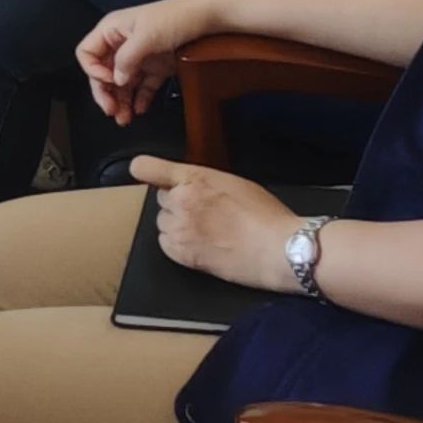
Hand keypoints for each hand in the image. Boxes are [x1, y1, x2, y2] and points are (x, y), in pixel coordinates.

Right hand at [76, 0, 225, 120]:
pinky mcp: (157, 66)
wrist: (209, 16)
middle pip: (103, 72)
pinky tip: (140, 109)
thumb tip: (116, 81)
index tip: (110, 82)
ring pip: (122, 82)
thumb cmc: (173, 19)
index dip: (93, 70)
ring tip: (125, 119)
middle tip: (112, 112)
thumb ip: (126, 59)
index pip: (87, 53)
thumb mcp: (146, 36)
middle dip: (105, 93)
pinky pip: (143, 85)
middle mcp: (122, 44)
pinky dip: (140, 98)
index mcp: (112, 30)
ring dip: (121, 101)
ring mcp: (140, 56)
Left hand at [128, 156, 300, 291]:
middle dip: (176, 202)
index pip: (148, 168)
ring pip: (162, 221)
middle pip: (160, 198)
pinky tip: (199, 244)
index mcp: (195, 178)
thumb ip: (204, 181)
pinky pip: (164, 244)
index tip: (143, 172)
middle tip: (202, 211)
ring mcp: (180, 229)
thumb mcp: (234, 183)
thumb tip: (188, 183)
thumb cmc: (266, 216)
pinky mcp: (182, 254)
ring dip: (176, 224)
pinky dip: (176, 244)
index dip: (144, 170)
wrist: (279, 249)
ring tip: (205, 230)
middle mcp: (181, 201)